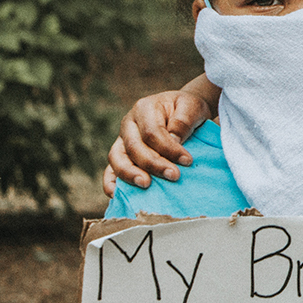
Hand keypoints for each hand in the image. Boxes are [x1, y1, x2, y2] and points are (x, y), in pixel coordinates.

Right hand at [102, 79, 218, 194]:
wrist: (182, 111)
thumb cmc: (187, 110)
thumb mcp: (192, 107)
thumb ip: (183, 122)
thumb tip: (174, 140)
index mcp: (144, 109)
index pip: (152, 132)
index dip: (169, 148)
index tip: (187, 161)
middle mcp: (128, 124)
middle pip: (134, 147)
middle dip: (153, 164)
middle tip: (174, 176)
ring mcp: (122, 140)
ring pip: (117, 158)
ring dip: (130, 174)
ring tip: (146, 185)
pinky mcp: (121, 155)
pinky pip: (110, 169)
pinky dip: (111, 183)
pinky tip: (117, 195)